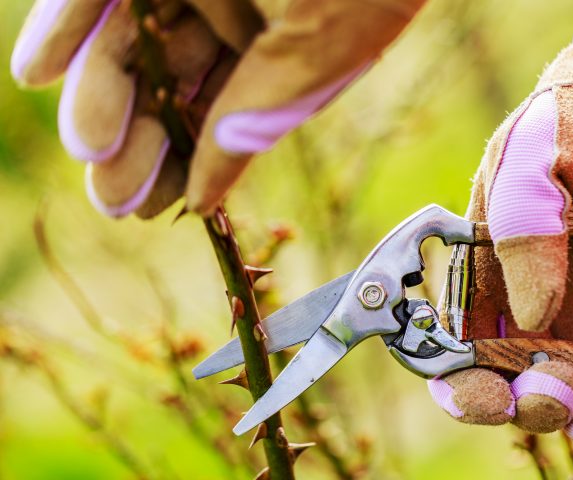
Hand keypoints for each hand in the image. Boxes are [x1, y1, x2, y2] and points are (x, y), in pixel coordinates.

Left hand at [12, 0, 424, 217]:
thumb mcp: (314, 55)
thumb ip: (257, 118)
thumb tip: (205, 198)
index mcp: (282, 41)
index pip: (226, 110)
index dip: (189, 160)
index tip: (155, 206)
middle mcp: (233, 8)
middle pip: (171, 80)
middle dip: (141, 139)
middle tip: (113, 194)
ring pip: (130, 39)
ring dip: (100, 95)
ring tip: (88, 147)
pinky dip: (67, 27)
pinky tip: (39, 72)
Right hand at [427, 4, 572, 475]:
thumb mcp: (536, 152)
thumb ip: (522, 218)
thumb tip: (535, 312)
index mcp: (486, 276)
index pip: (458, 351)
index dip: (464, 386)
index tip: (486, 396)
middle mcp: (533, 309)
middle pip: (519, 384)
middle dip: (532, 406)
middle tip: (558, 393)